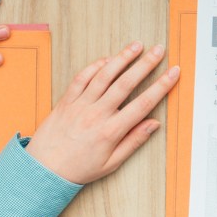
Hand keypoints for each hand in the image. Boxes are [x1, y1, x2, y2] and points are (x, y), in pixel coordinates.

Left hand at [26, 42, 179, 184]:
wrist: (42, 171)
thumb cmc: (78, 169)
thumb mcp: (111, 163)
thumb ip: (134, 141)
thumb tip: (154, 124)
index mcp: (111, 131)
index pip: (143, 103)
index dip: (161, 86)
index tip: (173, 72)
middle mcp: (96, 114)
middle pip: (126, 83)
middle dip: (145, 64)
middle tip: (158, 50)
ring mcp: (80, 105)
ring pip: (104, 75)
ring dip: (122, 58)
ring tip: (136, 46)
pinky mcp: (66, 101)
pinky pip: (81, 78)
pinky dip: (95, 66)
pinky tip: (108, 59)